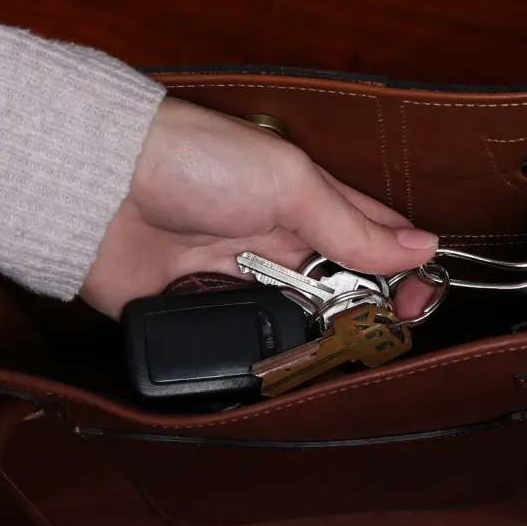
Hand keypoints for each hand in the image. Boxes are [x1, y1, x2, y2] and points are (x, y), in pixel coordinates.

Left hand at [81, 97, 438, 318]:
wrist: (103, 189)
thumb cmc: (197, 162)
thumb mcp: (291, 185)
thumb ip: (353, 225)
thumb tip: (420, 247)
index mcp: (309, 203)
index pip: (375, 239)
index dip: (405, 269)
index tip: (423, 298)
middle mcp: (282, 244)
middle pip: (343, 288)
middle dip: (369, 312)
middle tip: (386, 333)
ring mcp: (245, 279)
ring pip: (302, 321)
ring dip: (326, 338)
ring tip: (348, 353)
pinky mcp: (206, 310)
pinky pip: (249, 340)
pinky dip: (274, 353)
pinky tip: (297, 364)